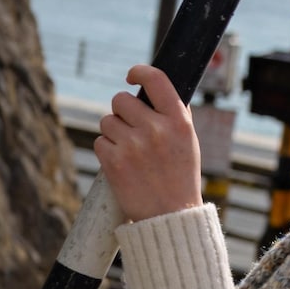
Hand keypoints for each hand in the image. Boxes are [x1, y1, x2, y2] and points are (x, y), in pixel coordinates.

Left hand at [94, 65, 203, 222]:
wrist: (171, 216)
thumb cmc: (181, 177)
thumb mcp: (189, 142)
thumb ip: (176, 115)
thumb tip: (158, 88)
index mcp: (178, 121)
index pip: (156, 79)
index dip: (139, 72)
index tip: (131, 76)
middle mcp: (156, 129)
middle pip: (121, 100)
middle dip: (123, 112)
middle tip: (132, 129)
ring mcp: (133, 145)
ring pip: (107, 121)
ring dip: (113, 132)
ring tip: (130, 151)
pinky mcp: (114, 161)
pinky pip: (99, 141)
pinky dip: (107, 151)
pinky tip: (123, 164)